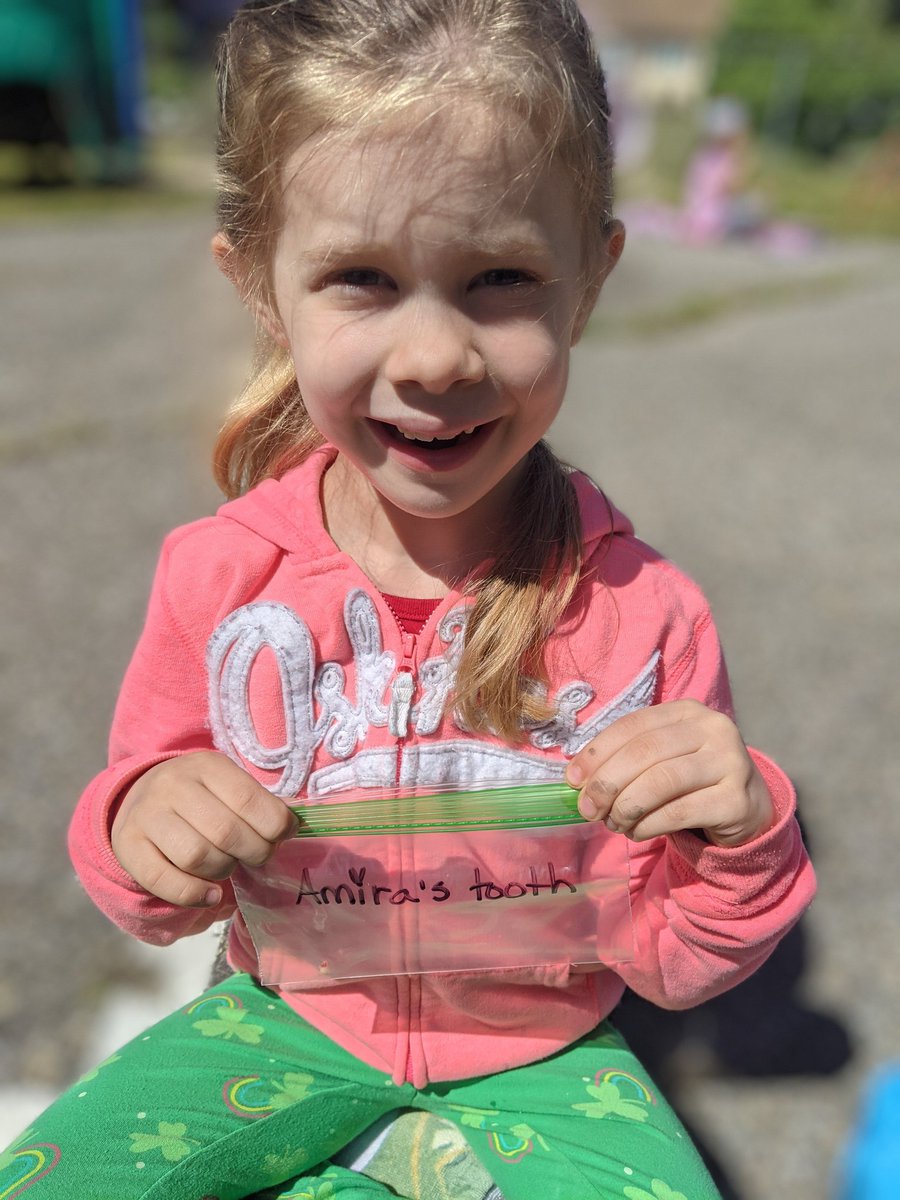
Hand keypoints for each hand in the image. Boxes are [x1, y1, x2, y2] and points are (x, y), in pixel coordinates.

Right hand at [111, 752, 296, 906]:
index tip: (284, 835)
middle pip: (225, 831)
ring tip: (229, 866)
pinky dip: (193, 894)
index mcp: (206, 765)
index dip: (275, 825)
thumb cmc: (200, 797)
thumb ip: (256, 804)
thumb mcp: (227, 786)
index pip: (248, 798)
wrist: (140, 798)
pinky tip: (211, 895)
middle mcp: (173, 785)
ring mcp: (146, 815)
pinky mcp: (128, 845)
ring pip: (196, 856)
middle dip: (254, 852)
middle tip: (259, 857)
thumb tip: (291, 829)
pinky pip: (163, 880)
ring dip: (223, 870)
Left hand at [565, 700, 773, 847]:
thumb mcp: (661, 759)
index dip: (597, 752)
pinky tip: (636, 832)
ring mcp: (730, 762)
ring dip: (626, 806)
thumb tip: (576, 779)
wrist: (746, 808)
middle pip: (645, 752)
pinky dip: (648, 825)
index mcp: (687, 711)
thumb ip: (625, 760)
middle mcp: (713, 728)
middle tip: (589, 809)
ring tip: (613, 823)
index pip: (633, 725)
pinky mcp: (736, 800)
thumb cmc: (690, 781)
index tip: (572, 780)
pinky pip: (678, 812)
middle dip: (607, 783)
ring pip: (661, 782)